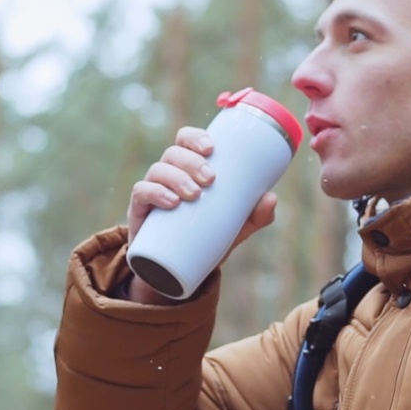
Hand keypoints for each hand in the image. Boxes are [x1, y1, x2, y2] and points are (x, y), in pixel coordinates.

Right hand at [126, 127, 277, 303]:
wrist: (175, 272)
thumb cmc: (204, 238)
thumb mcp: (234, 228)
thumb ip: (255, 215)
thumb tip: (271, 198)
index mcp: (187, 169)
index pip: (185, 140)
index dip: (195, 137)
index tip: (212, 148)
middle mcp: (168, 175)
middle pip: (173, 153)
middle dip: (191, 161)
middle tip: (210, 179)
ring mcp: (151, 191)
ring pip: (157, 170)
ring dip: (176, 177)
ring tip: (194, 194)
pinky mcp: (139, 211)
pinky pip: (140, 193)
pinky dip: (155, 193)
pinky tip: (171, 202)